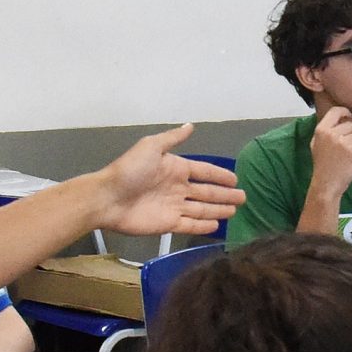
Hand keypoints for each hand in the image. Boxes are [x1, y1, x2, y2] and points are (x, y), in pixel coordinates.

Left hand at [92, 124, 243, 236]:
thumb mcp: (151, 147)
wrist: (108, 198)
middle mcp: (177, 188)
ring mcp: (173, 207)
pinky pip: (190, 225)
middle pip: (207, 192)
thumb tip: (190, 125)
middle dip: (225, 195)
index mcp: (175, 168)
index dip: (219, 175)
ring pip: (202, 209)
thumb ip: (173, 138)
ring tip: (234, 211)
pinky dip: (203, 226)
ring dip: (218, 210)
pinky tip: (216, 226)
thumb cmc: (129, 170)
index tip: (235, 179)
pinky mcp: (168, 224)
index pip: (204, 172)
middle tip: (243, 198)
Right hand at [308, 106, 351, 196]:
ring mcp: (342, 142)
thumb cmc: (322, 165)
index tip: (349, 116)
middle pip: (350, 125)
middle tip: (344, 149)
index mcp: (321, 130)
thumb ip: (326, 130)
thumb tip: (339, 116)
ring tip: (347, 155)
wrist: (326, 184)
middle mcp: (331, 134)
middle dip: (351, 135)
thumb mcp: (317, 143)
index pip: (335, 111)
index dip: (344, 112)